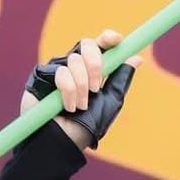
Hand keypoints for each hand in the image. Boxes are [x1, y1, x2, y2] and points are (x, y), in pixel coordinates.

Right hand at [20, 30, 141, 155]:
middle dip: (94, 64)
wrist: (64, 141)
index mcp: (92, 70)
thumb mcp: (110, 102)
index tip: (117, 40)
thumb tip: (138, 57)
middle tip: (95, 88)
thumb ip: (120, 78)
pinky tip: (67, 106)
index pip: (100, 46)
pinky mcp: (41, 76)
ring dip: (81, 86)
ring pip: (74, 59)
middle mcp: (75, 67)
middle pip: (87, 44)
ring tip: (79, 107)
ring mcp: (57, 69)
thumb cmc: (86, 127)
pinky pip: (60, 72)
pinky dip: (68, 91)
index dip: (108, 38)